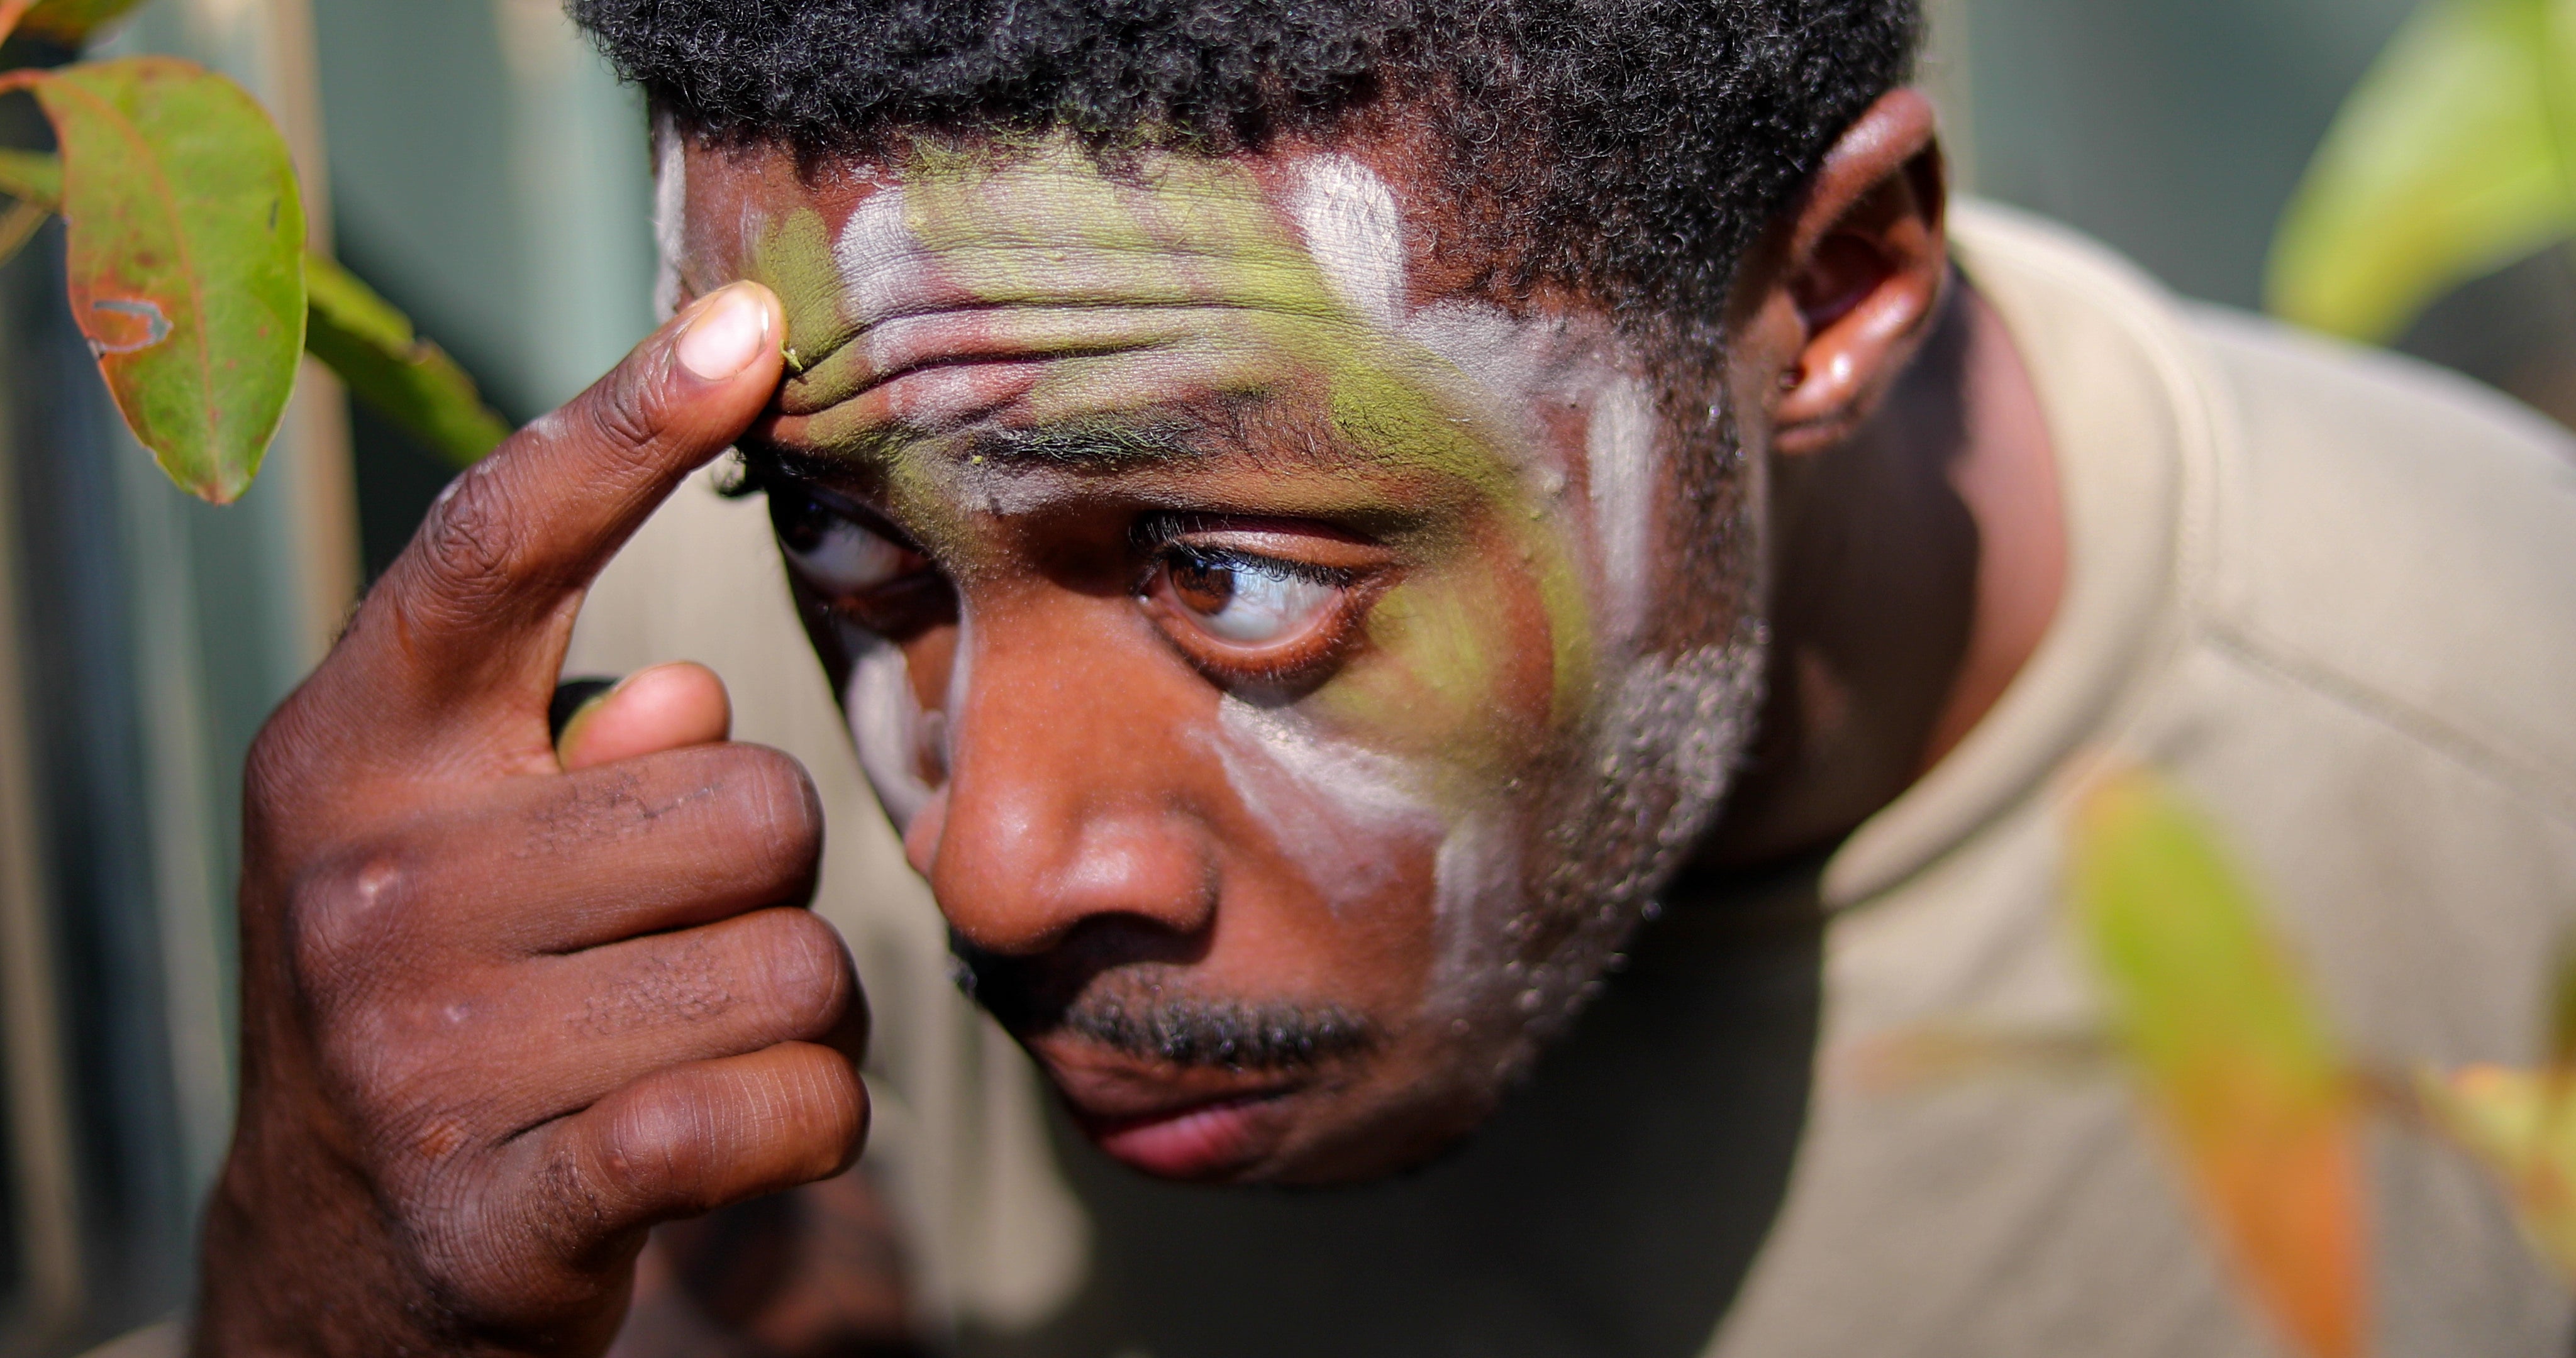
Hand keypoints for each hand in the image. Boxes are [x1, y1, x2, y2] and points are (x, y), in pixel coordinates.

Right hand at [195, 283, 869, 1356]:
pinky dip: (805, 1126)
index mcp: (355, 753)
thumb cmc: (457, 1001)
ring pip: (794, 964)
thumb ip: (568, 740)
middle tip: (676, 944)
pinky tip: (735, 1140)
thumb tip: (687, 700)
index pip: (491, 550)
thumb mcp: (460, 845)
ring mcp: (422, 1052)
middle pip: (750, 802)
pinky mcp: (504, 1206)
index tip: (743, 326)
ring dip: (797, 1015)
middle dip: (763, 882)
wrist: (346, 1266)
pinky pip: (773, 1108)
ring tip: (690, 1044)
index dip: (623, 426)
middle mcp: (368, 882)